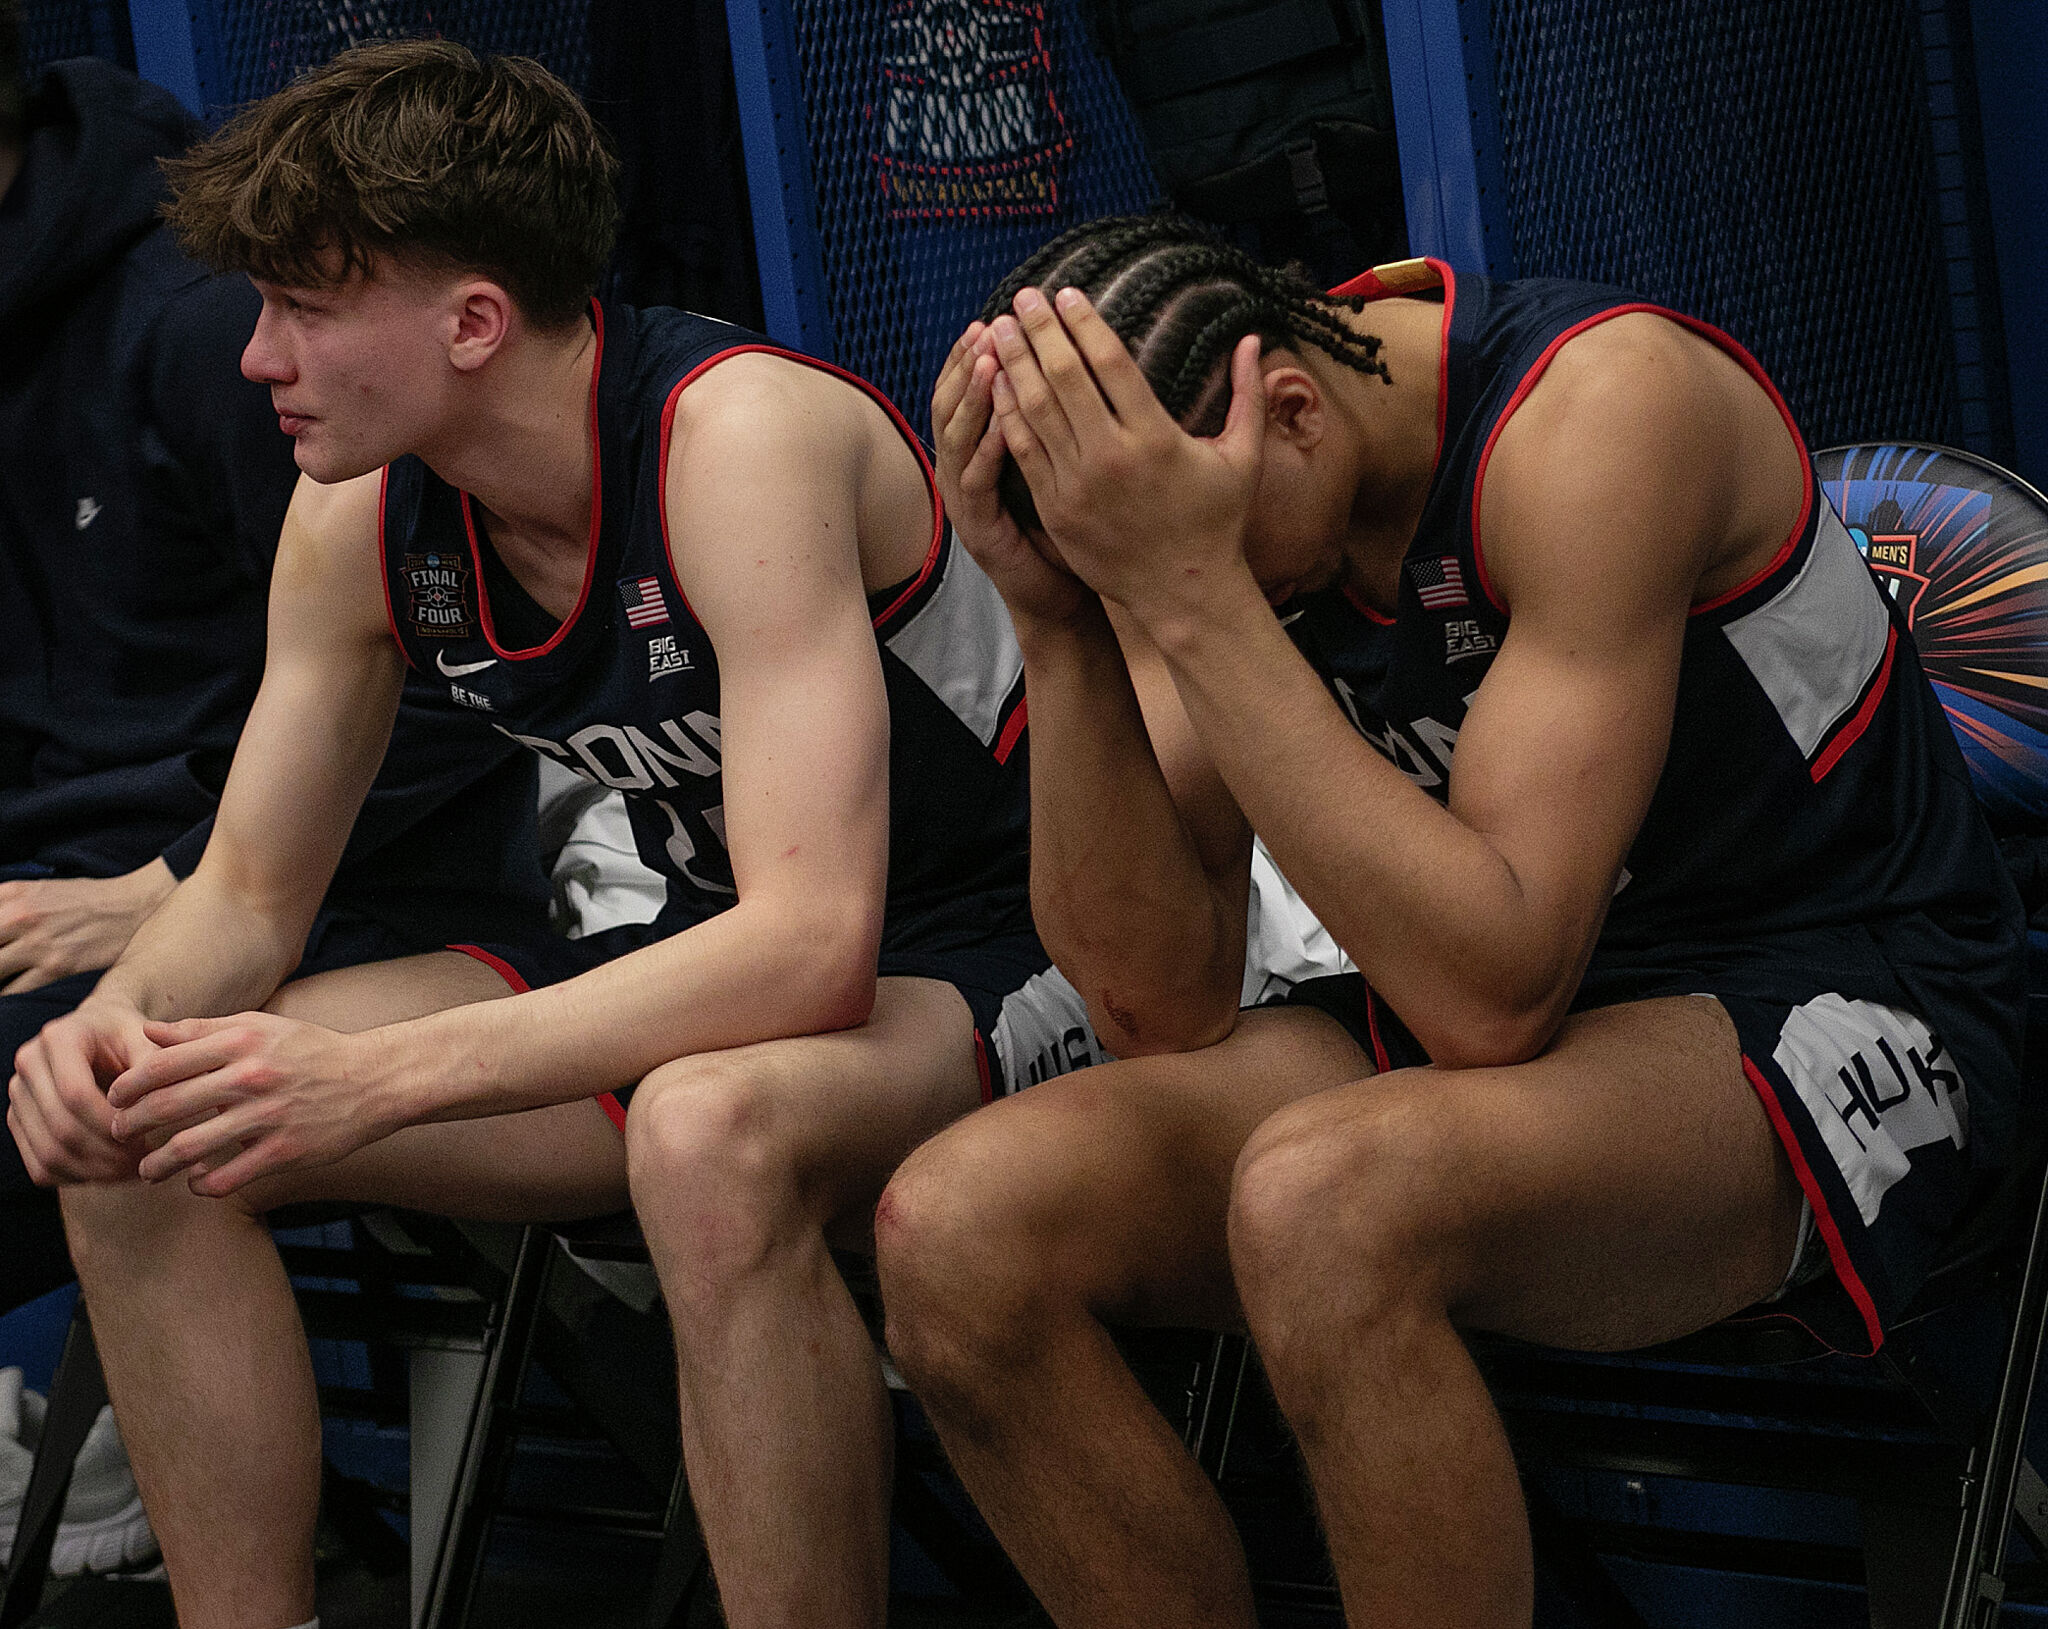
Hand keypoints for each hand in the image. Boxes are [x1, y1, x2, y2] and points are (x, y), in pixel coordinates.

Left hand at [0, 860, 177, 993]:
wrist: (134, 906)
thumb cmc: (84, 899)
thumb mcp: (35, 889)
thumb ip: (2, 904)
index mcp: (11, 894)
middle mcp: (20, 916)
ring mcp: (37, 943)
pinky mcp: (56, 967)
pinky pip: (13, 991)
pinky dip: (4, 997)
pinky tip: (4, 999)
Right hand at [7, 1001, 155, 1184]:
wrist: (104, 1032)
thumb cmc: (132, 1036)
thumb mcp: (148, 1039)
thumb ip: (155, 1066)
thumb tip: (159, 1107)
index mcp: (59, 1038)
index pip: (75, 1095)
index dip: (110, 1125)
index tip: (144, 1140)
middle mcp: (29, 1065)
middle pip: (61, 1128)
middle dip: (106, 1154)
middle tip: (144, 1165)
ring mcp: (19, 1096)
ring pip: (48, 1153)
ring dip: (92, 1172)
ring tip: (133, 1173)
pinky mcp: (20, 1122)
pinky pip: (40, 1166)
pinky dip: (75, 1178)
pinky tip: (110, 1174)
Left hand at [105, 1012, 391, 1196]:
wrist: (375, 1080)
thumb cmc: (312, 1051)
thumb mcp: (260, 1027)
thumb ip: (202, 1031)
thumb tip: (147, 1033)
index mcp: (241, 1042)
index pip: (162, 1065)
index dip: (126, 1086)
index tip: (114, 1099)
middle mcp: (252, 1077)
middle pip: (167, 1107)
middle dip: (130, 1126)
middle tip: (119, 1135)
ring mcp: (269, 1116)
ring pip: (190, 1148)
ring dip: (157, 1165)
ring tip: (148, 1171)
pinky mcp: (286, 1151)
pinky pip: (227, 1178)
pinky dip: (202, 1186)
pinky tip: (197, 1183)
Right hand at [932, 322, 1095, 626]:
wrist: (1058, 596)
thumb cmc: (1064, 527)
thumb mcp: (1055, 464)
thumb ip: (1054, 419)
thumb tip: (1076, 363)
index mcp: (975, 453)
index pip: (963, 393)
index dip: (971, 356)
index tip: (992, 320)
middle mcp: (959, 473)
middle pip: (948, 406)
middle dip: (965, 365)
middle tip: (987, 329)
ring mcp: (963, 502)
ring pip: (956, 439)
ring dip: (973, 398)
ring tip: (989, 362)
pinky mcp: (977, 530)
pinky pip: (977, 483)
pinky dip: (988, 450)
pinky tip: (1003, 425)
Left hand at [987, 287, 1267, 627]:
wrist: (1183, 591)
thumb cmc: (1216, 522)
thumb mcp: (1243, 458)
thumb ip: (1249, 395)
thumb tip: (1254, 339)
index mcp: (1156, 438)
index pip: (1110, 362)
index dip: (1084, 323)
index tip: (1066, 293)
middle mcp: (1112, 458)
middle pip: (1064, 377)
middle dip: (1039, 331)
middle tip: (1022, 297)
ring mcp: (1079, 486)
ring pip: (1035, 411)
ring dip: (1014, 364)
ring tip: (999, 329)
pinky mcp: (1056, 510)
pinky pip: (1024, 452)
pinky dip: (1009, 414)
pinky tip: (998, 385)